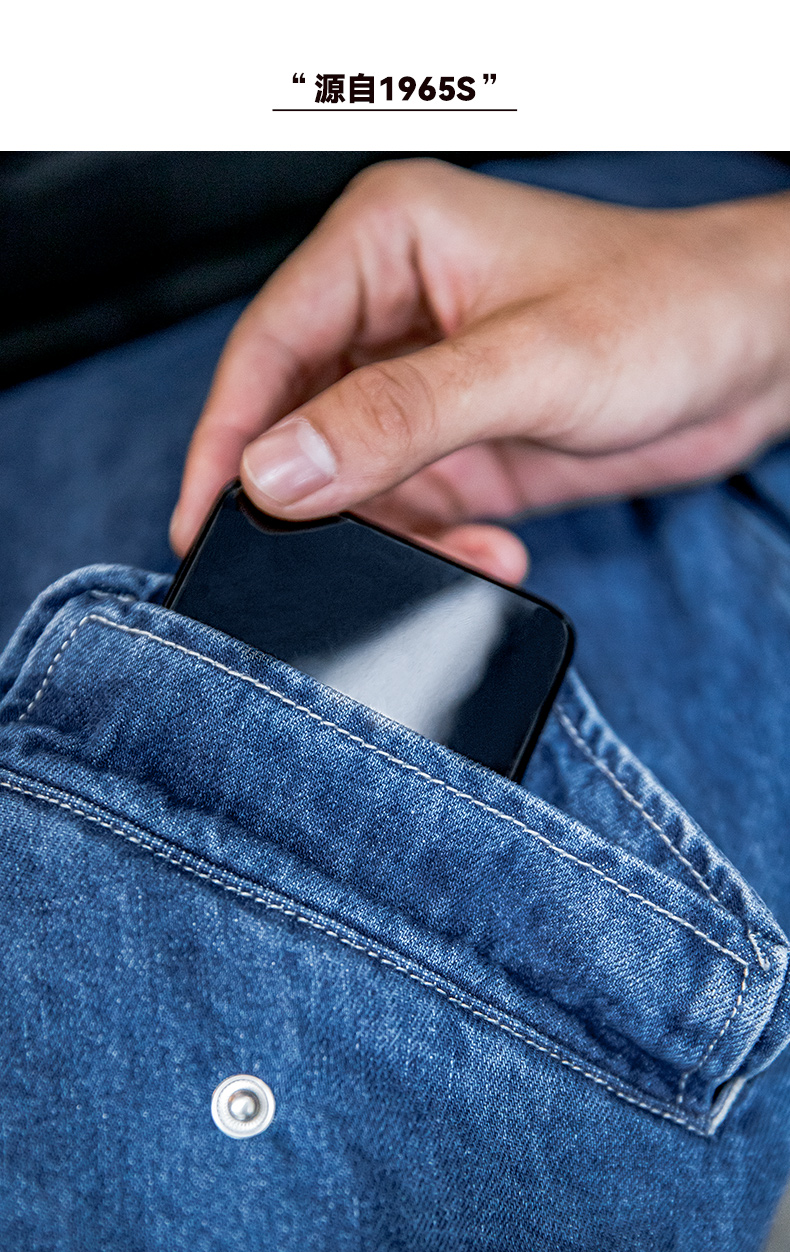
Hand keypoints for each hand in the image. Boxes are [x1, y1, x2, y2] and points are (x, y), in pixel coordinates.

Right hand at [172, 159, 789, 583]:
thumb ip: (395, 419)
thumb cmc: (668, 308)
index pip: (268, 346)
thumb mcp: (526, 365)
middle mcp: (390, 309)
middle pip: (293, 418)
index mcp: (386, 242)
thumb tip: (276, 472)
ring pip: (346, 477)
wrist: (759, 353)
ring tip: (456, 550)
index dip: (228, 439)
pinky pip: (406, 509)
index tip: (205, 520)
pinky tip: (488, 551)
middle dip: (305, 501)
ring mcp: (421, 383)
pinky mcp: (456, 442)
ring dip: (388, 534)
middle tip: (307, 569)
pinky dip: (434, 546)